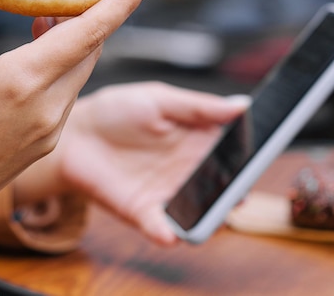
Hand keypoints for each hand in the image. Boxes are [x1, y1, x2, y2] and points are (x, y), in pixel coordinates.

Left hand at [14, 81, 249, 245]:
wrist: (76, 134)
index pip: (233, 153)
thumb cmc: (118, 110)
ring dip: (210, 217)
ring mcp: (168, 193)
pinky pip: (162, 227)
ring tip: (215, 214)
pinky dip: (168, 233)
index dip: (248, 157)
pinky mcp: (143, 212)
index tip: (258, 157)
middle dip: (234, 192)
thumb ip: (199, 107)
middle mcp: (189, 170)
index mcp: (198, 140)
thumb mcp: (160, 99)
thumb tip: (242, 105)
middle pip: (222, 186)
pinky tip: (170, 232)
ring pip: (199, 212)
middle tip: (239, 190)